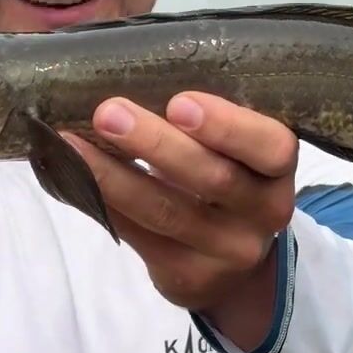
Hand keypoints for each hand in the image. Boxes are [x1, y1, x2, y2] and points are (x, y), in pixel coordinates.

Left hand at [64, 92, 297, 341]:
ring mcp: (227, 251)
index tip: (178, 103)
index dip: (227, 126)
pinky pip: (140, 236)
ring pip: (167, 211)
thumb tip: (131, 77)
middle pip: (213, 179)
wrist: (232, 265)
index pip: (271, 148)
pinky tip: (76, 177)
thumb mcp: (235, 153)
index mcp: (278, 170)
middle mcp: (264, 214)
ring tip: (74, 145)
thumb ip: (204, 123)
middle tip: (109, 113)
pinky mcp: (187, 275)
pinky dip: (105, 203)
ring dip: (115, 176)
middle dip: (156, 144)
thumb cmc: (225, 179)